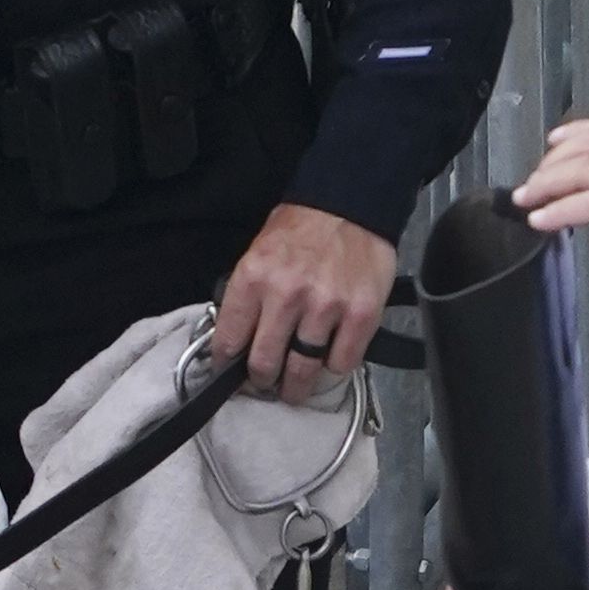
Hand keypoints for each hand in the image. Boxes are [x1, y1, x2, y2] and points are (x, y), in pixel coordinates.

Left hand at [210, 204, 399, 401]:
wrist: (349, 203)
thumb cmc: (302, 229)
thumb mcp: (258, 254)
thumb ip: (247, 296)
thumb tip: (236, 339)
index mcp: (254, 278)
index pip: (229, 341)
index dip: (227, 365)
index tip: (230, 373)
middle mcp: (287, 295)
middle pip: (264, 365)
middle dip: (262, 381)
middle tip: (266, 383)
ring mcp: (326, 307)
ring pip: (302, 371)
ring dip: (296, 386)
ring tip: (295, 386)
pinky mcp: (361, 315)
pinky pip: (341, 363)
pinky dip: (333, 367)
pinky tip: (328, 358)